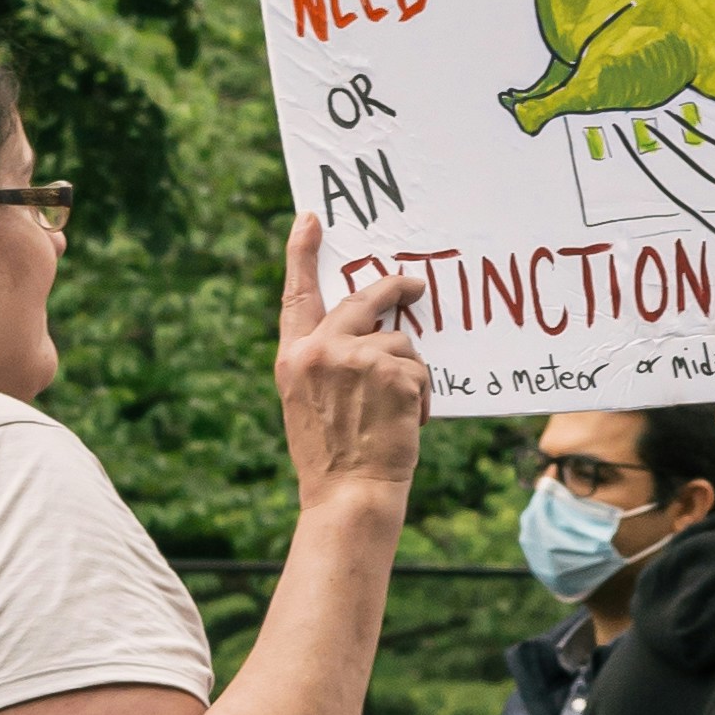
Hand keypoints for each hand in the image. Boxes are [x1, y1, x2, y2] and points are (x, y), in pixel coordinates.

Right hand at [276, 218, 426, 506]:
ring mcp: (356, 358)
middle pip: (364, 300)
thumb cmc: (333, 458)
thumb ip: (326, 363)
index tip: (310, 220)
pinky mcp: (391, 371)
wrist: (348, 495)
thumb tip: (366, 331)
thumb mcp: (309, 403)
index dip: (302, 254)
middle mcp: (319, 350)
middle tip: (415, 287)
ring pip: (400, 342)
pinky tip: (407, 424)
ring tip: (396, 413)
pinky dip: (422, 397)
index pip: (297, 295)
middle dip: (394, 289)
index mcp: (293, 358)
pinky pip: (420, 370)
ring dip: (408, 374)